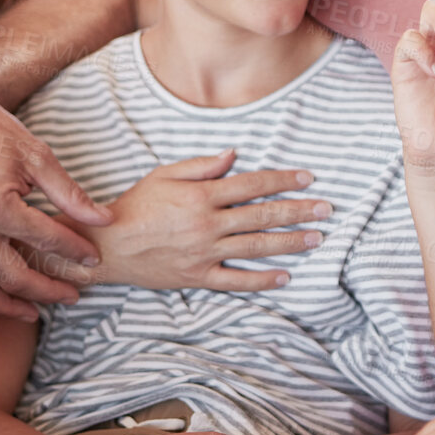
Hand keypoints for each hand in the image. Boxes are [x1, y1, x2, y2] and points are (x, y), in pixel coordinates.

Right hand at [0, 68, 109, 320]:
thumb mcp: (39, 157)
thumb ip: (71, 194)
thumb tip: (104, 219)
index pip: (46, 241)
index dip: (75, 252)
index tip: (93, 258)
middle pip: (12, 277)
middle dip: (47, 291)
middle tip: (72, 295)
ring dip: (5, 307)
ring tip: (32, 311)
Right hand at [87, 151, 328, 291]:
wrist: (107, 246)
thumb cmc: (136, 206)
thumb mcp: (165, 174)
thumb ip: (202, 165)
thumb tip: (235, 154)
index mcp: (201, 196)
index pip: (252, 185)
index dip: (283, 180)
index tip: (309, 178)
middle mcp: (207, 224)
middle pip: (262, 215)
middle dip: (298, 211)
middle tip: (327, 209)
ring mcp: (204, 252)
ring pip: (256, 247)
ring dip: (290, 243)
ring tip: (317, 238)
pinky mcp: (197, 276)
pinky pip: (236, 280)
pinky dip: (262, 280)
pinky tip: (285, 277)